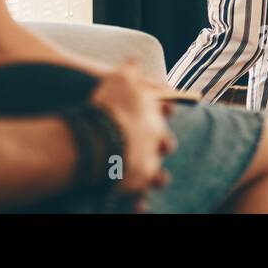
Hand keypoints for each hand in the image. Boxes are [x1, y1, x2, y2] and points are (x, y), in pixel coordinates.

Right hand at [89, 61, 177, 205]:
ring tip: (155, 177)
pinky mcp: (137, 184)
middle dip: (162, 143)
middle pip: (165, 142)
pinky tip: (140, 206)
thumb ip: (130, 71)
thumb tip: (135, 61)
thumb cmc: (109, 106)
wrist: (101, 139)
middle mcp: (156, 139)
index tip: (167, 108)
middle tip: (159, 144)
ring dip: (156, 175)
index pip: (166, 109)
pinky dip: (140, 203)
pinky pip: (140, 195)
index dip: (165, 109)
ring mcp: (148, 163)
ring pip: (158, 173)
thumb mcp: (119, 78)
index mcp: (154, 115)